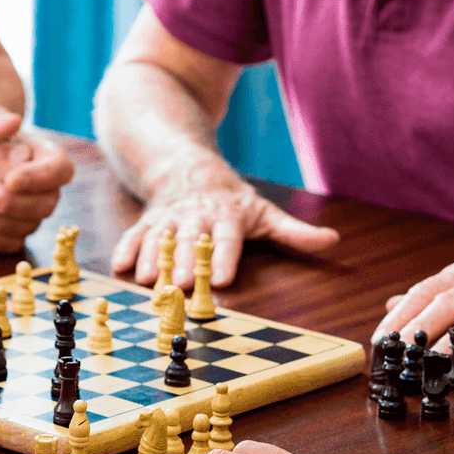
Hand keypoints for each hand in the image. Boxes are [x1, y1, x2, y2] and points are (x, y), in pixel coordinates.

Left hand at [0, 106, 74, 251]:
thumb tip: (13, 121)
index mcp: (43, 157)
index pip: (61, 169)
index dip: (39, 178)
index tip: (9, 178)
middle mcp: (44, 189)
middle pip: (46, 204)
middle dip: (9, 201)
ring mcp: (29, 215)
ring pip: (27, 227)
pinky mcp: (11, 235)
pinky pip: (8, 245)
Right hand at [112, 169, 337, 288]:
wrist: (188, 167)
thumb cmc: (231, 198)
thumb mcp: (263, 211)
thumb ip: (294, 232)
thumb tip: (332, 240)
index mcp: (226, 215)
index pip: (226, 238)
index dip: (223, 258)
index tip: (220, 280)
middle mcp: (196, 216)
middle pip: (189, 241)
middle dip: (182, 264)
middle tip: (177, 287)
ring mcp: (169, 217)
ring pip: (160, 238)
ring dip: (152, 259)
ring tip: (147, 282)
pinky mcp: (148, 220)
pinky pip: (135, 234)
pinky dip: (127, 249)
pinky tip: (120, 267)